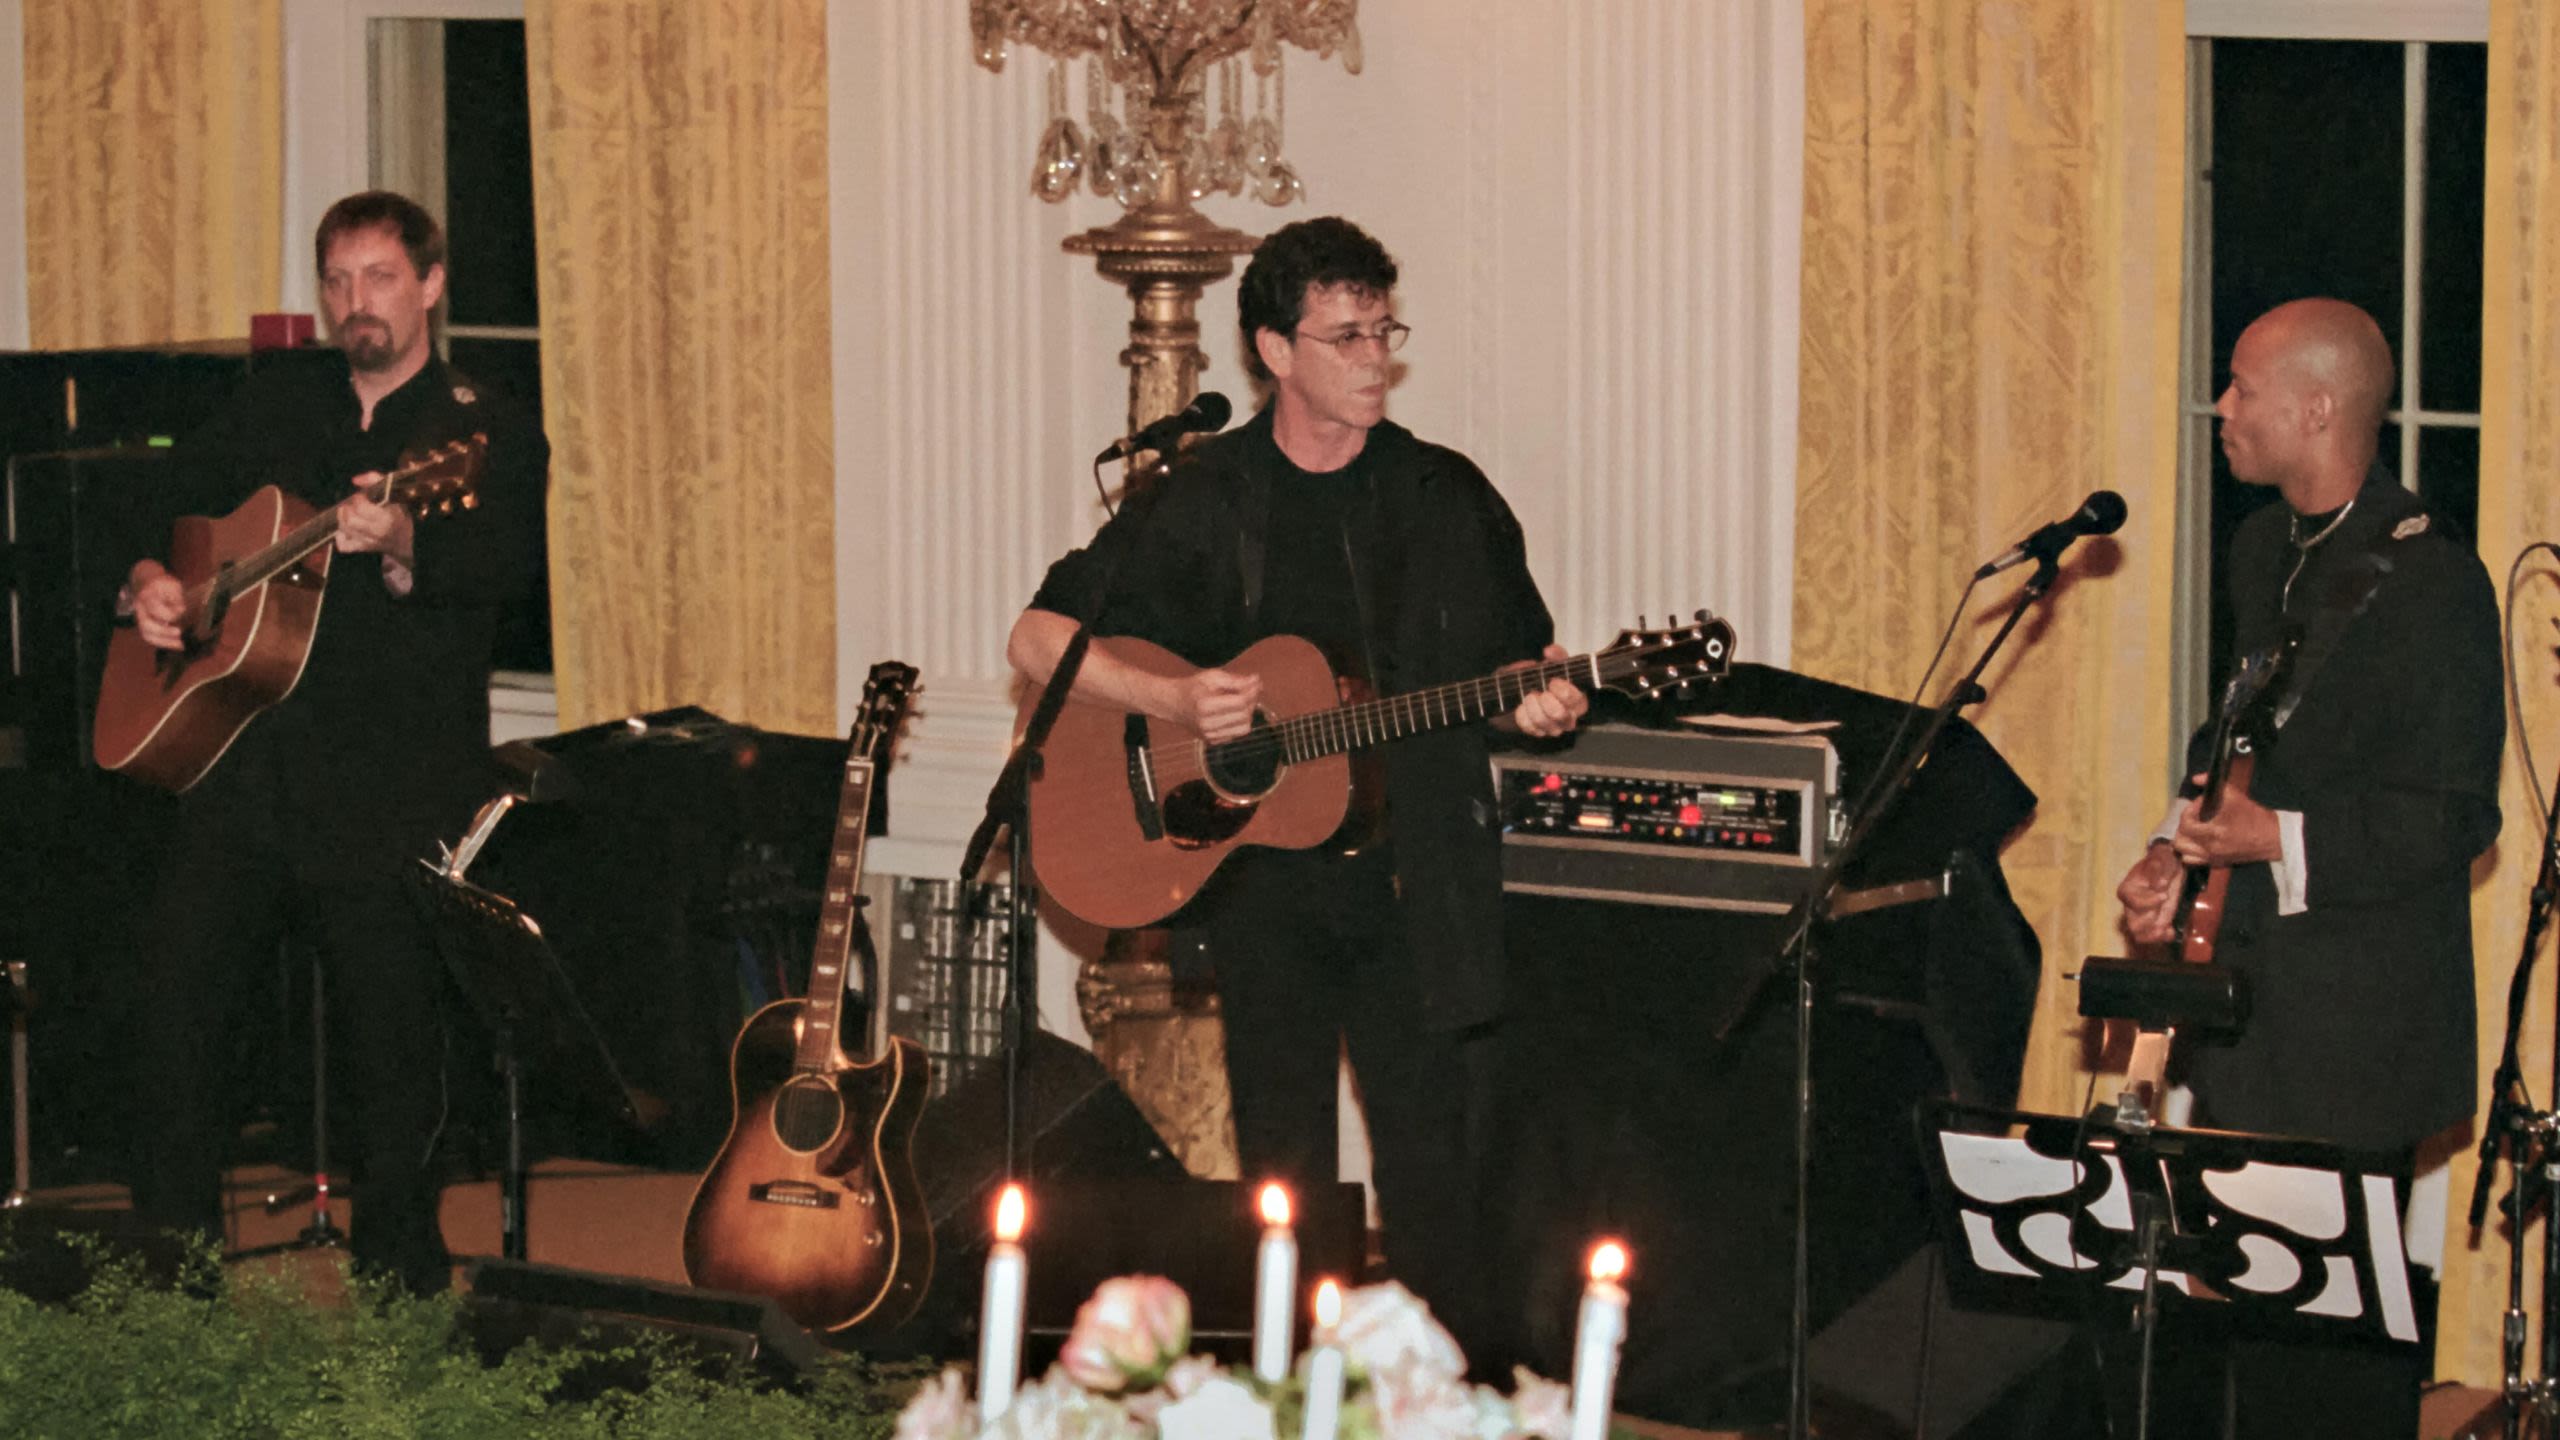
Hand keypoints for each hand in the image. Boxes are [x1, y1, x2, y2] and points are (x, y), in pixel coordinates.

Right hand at [128, 565, 185, 650]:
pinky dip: (163, 643)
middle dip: (164, 632)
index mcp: (147, 596)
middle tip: (180, 633)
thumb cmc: (163, 585)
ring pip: (146, 634)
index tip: (182, 614)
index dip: (169, 614)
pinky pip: (150, 637)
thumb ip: (177, 598)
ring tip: (180, 645)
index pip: (154, 608)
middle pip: (146, 625)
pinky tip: (177, 645)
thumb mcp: (172, 585)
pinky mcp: (143, 624)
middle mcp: (140, 608)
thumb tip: (181, 612)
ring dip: (164, 642)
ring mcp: (140, 618)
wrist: (146, 582)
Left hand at [335, 473, 415, 565]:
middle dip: (347, 509)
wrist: (407, 539)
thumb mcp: (394, 492)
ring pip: (345, 530)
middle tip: (352, 504)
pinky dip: (340, 536)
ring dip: (342, 518)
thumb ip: (375, 479)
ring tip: (349, 513)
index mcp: (388, 518)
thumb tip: (355, 480)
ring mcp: (370, 543)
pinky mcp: (363, 549)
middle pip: (351, 520)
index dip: (358, 499)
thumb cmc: (399, 513)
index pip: (362, 508)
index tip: (362, 496)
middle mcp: (378, 532)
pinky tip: (346, 529)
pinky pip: (343, 545)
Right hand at [1171, 667, 1261, 741]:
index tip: (1256, 683)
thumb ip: (1236, 680)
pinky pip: (1236, 733)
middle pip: (1244, 715)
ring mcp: (1209, 735)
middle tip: (1251, 690)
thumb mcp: (1212, 677)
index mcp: (1205, 705)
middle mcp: (1207, 723)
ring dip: (1249, 713)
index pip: (1240, 701)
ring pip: (1244, 727)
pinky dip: (1239, 722)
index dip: (1252, 691)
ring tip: (1243, 702)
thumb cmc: (1193, 688)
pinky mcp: (1212, 741)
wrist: (1174, 704)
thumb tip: (1256, 681)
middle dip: (1252, 701)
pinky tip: (1232, 712)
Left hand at [1506, 643, 1588, 737]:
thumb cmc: (1540, 677)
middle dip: (1550, 705)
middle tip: (1540, 693)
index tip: (1553, 682)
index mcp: (1576, 698)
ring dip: (1535, 710)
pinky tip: (1521, 706)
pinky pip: (1532, 729)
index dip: (1566, 693)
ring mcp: (1554, 726)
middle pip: (1564, 718)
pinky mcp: (1538, 731)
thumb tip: (1550, 651)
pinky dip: (1524, 716)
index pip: (1578, 701)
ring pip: (1548, 726)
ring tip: (1529, 696)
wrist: (1517, 692)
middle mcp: (1568, 716)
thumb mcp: (1551, 662)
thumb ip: (1555, 655)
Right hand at [2116, 841, 2184, 944]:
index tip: (2164, 894)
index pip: (2131, 900)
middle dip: (2150, 922)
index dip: (2147, 901)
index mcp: (2128, 889)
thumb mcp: (2161, 857)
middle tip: (2163, 915)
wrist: (2170, 868)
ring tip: (2167, 928)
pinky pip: (2152, 937)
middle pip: (2133, 924)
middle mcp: (2131, 906)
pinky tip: (2171, 930)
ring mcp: (2142, 916)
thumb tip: (2159, 884)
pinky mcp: (2154, 922)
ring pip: (2140, 934)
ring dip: (2154, 933)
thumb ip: (2158, 867)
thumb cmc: (2162, 861)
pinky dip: (2163, 937)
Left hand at [2168, 772, 2282, 867]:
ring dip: (2185, 839)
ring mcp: (2212, 857)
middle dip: (2184, 826)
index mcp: (2214, 831)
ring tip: (2194, 830)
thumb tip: (2196, 778)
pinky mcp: (2217, 863)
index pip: (2185, 823)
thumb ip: (2211, 783)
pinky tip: (2198, 842)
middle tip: (2195, 817)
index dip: (2188, 811)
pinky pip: (2193, 861)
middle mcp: (2210, 847)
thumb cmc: (2253, 816)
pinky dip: (2191, 852)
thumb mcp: (2234, 794)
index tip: (2199, 806)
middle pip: (2180, 839)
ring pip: (2183, 852)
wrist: (2272, 837)